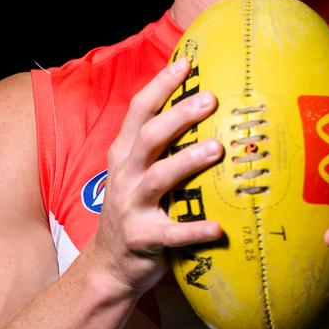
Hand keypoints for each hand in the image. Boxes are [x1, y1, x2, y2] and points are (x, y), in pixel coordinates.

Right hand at [83, 58, 226, 296]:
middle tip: (211, 100)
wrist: (109, 264)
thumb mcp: (135, 170)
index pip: (140, 111)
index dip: (162, 85)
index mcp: (124, 154)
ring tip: (217, 149)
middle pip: (150, 137)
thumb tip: (200, 104)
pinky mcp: (144, 239)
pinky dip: (195, 230)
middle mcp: (125, 175)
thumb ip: (158, 143)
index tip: (188, 64)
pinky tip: (219, 227)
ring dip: (188, 162)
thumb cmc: (134, 207)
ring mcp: (132, 207)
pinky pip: (172, 234)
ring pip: (160, 178)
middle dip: (179, 116)